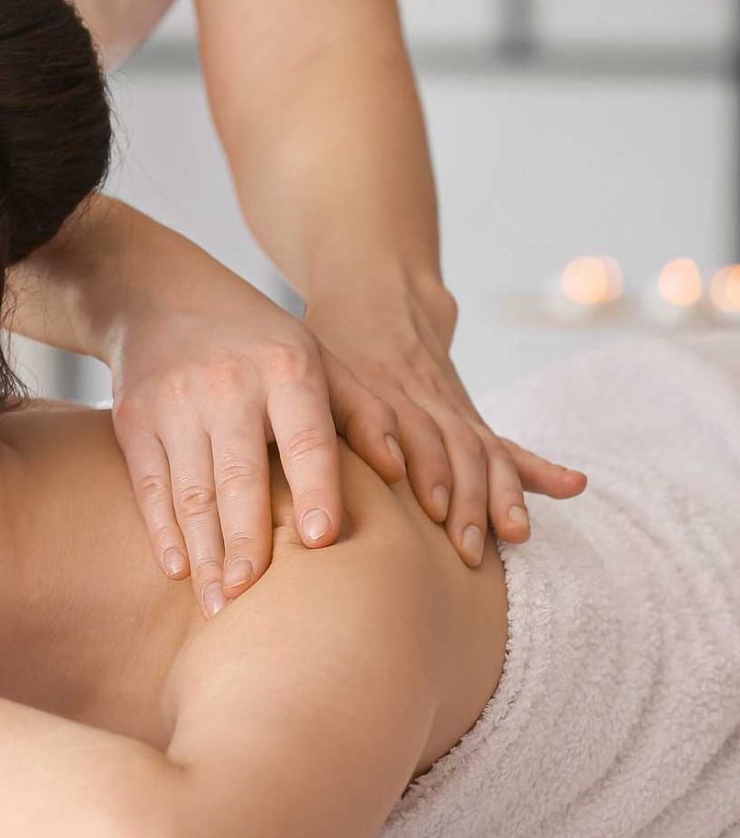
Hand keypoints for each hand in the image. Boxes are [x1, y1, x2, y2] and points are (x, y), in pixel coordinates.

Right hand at [106, 248, 366, 618]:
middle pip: (240, 478)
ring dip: (205, 554)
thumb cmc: (256, 341)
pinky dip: (163, 532)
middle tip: (255, 601)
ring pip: (191, 493)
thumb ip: (365, 411)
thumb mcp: (318, 357)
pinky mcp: (134, 420)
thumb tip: (403, 472)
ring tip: (220, 604)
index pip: (306, 438)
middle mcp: (228, 385)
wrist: (157, 295)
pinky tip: (178, 569)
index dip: (315, 489)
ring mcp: (175, 403)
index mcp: (287, 368)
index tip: (322, 540)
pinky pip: (150, 487)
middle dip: (247, 543)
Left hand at [305, 284, 586, 566]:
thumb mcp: (311, 366)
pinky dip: (538, 469)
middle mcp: (423, 400)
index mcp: (380, 389)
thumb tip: (266, 465)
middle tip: (465, 548)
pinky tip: (572, 487)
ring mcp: (451, 407)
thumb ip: (303, 409)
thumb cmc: (327, 344)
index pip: (409, 430)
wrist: (377, 290)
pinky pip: (505, 444)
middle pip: (452, 450)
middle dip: (464, 500)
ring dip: (501, 494)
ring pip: (483, 450)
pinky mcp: (467, 415)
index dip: (424, 467)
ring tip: (516, 533)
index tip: (431, 507)